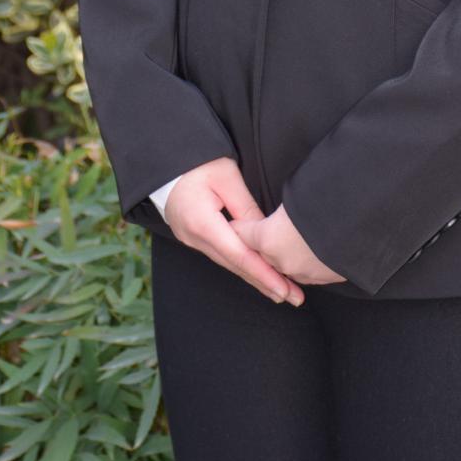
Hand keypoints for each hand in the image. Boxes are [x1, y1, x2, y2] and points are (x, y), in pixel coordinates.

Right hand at [165, 158, 305, 305]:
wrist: (166, 165)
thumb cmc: (198, 163)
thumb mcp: (227, 176)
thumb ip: (246, 207)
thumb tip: (267, 233)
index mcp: (203, 223)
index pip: (239, 255)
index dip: (263, 274)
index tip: (284, 289)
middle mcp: (195, 238)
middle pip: (235, 265)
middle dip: (265, 282)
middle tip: (294, 297)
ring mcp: (192, 240)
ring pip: (229, 264)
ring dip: (255, 278)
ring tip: (282, 291)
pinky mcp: (194, 238)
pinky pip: (222, 256)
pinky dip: (242, 266)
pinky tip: (258, 274)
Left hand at [231, 203, 348, 292]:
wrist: (367, 216)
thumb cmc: (329, 196)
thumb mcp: (296, 193)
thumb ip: (281, 205)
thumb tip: (279, 204)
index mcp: (270, 239)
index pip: (243, 234)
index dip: (240, 225)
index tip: (235, 221)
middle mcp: (284, 261)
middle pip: (265, 253)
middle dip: (264, 241)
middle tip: (268, 227)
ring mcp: (307, 273)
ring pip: (288, 264)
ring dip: (289, 252)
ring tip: (298, 236)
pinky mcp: (327, 278)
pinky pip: (310, 270)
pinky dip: (309, 259)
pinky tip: (317, 247)